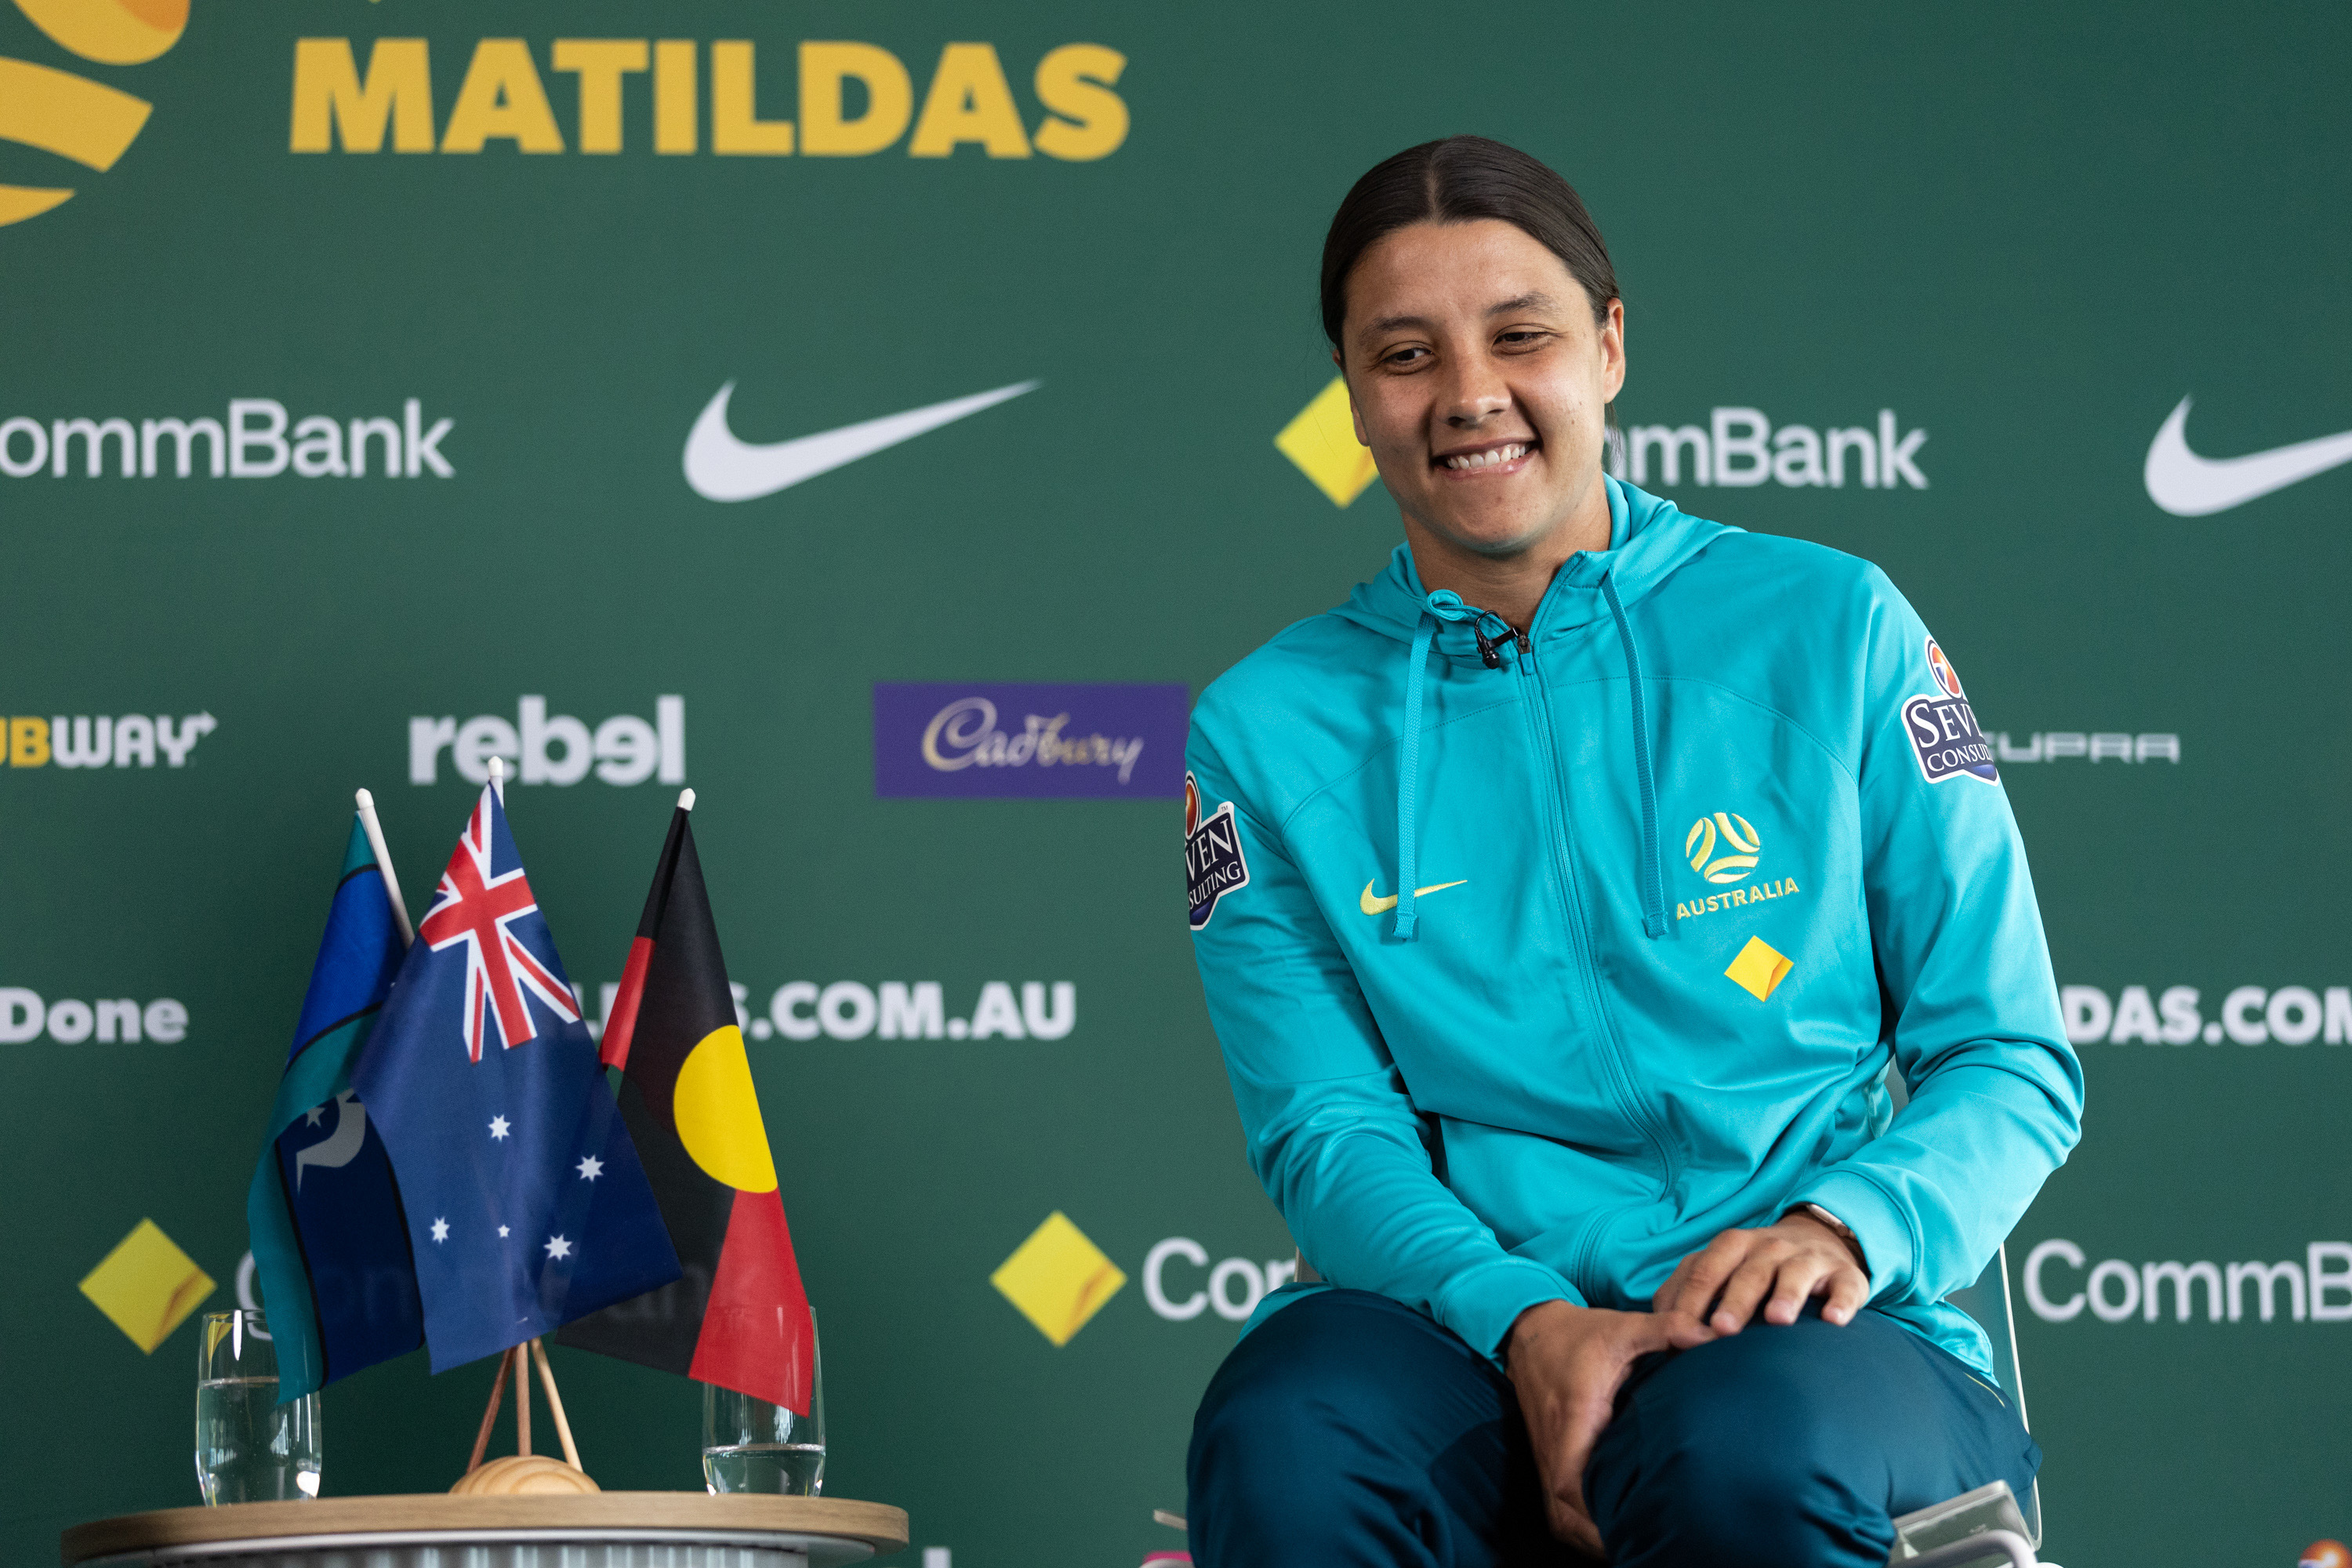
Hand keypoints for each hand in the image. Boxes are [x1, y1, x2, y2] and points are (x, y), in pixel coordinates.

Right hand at [1504, 1299, 1713, 1557]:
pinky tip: (1607, 1530)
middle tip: (1640, 1550)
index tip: (1627, 1530)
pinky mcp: (1549, 1455)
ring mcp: (1548, 1453)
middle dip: (1596, 1539)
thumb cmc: (1579, 1334)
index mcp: (1573, 1418)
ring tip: (1626, 1549)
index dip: (1594, 1514)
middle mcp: (1555, 1443)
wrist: (1529, 1329)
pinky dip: (1578, 1524)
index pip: (1570, 1482)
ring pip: (1558, 1515)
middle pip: (1562, 1513)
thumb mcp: (1621, 1327)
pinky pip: (1558, 1504)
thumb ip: (1665, 1329)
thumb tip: (1710, 1334)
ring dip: (1586, 1537)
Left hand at [1651, 1212, 1870, 1335]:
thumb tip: (1657, 1330)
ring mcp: (1808, 1259)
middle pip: (1748, 1273)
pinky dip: (1841, 1302)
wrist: (1819, 1242)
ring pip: (1794, 1274)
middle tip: (1721, 1330)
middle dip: (1734, 1301)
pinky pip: (1844, 1287)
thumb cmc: (1755, 1268)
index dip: (1691, 1300)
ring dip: (1785, 1296)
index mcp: (1731, 1246)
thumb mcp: (1720, 1269)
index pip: (1704, 1271)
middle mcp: (1769, 1247)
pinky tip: (1833, 1320)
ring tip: (1777, 1320)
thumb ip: (1686, 1292)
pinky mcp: (1845, 1275)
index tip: (1679, 1332)